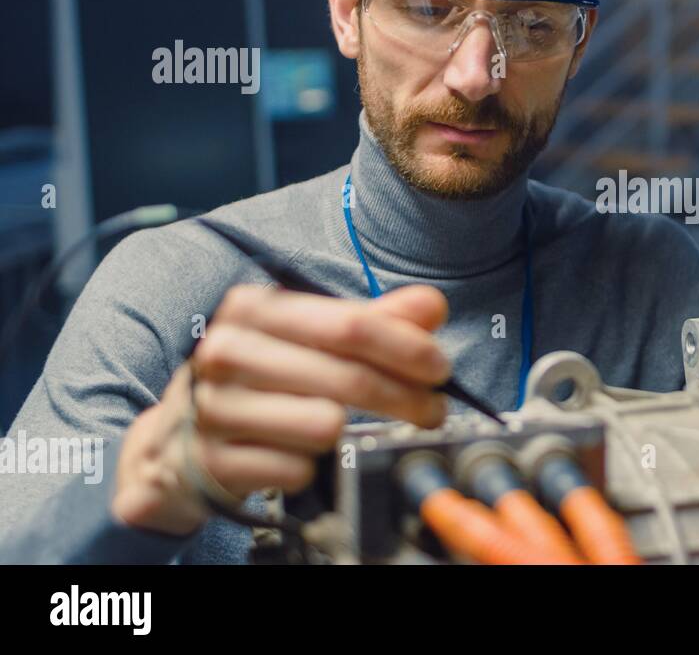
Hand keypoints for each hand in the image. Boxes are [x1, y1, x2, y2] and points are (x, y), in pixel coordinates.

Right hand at [112, 284, 450, 535]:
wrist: (182, 440)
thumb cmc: (264, 378)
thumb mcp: (315, 338)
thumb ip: (377, 320)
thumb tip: (431, 306)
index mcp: (255, 309)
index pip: (351, 325)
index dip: (407, 348)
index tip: (440, 368)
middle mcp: (227, 352)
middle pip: (347, 377)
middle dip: (405, 398)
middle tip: (432, 411)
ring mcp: (214, 408)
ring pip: (324, 425)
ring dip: (351, 434)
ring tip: (344, 429)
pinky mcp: (214, 461)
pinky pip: (298, 469)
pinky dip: (313, 467)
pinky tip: (301, 455)